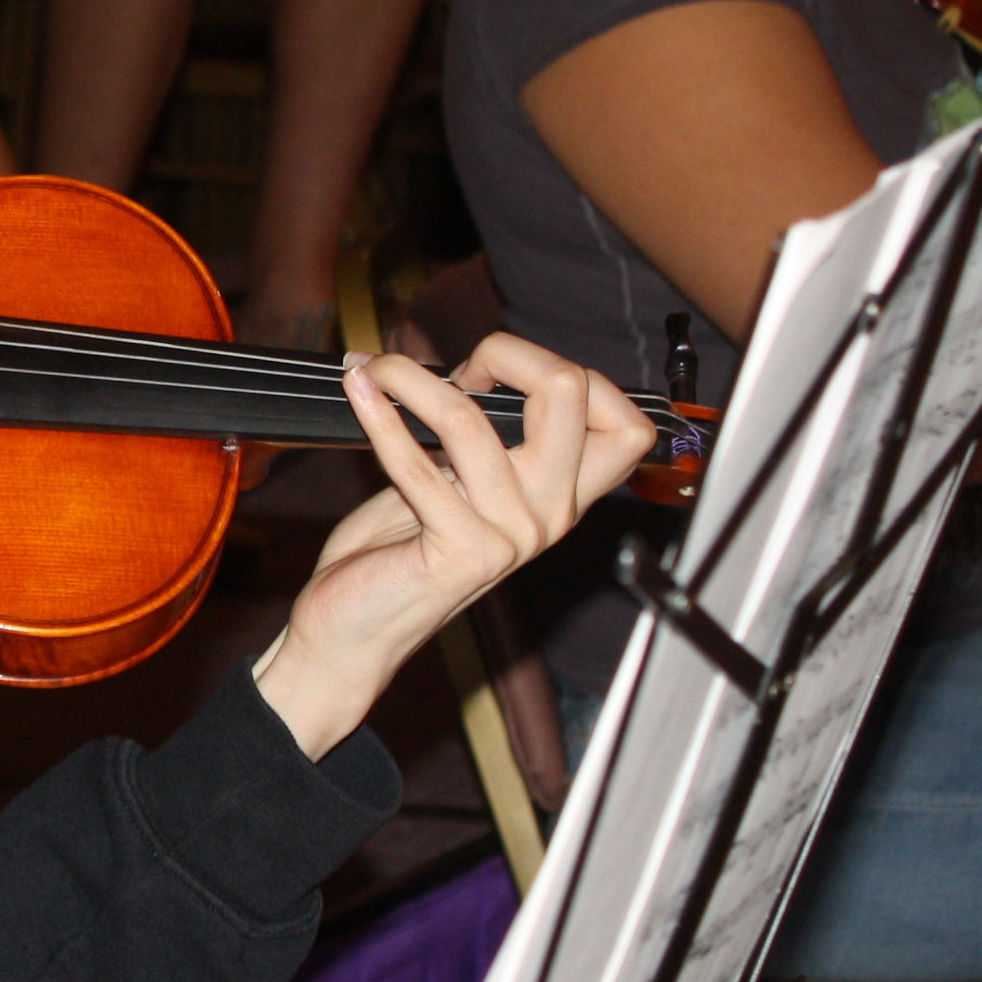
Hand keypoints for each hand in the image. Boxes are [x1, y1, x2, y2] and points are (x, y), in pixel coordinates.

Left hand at [250, 336, 652, 756]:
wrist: (356, 628)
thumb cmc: (402, 549)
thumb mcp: (461, 483)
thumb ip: (487, 435)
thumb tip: (476, 365)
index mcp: (563, 495)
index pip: (625, 423)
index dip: (566, 373)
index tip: (499, 372)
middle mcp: (550, 514)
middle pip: (570, 395)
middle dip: (508, 352)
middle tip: (454, 364)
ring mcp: (510, 535)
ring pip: (471, 420)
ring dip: (410, 379)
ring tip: (375, 367)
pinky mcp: (459, 551)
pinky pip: (417, 464)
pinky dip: (380, 417)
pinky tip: (358, 391)